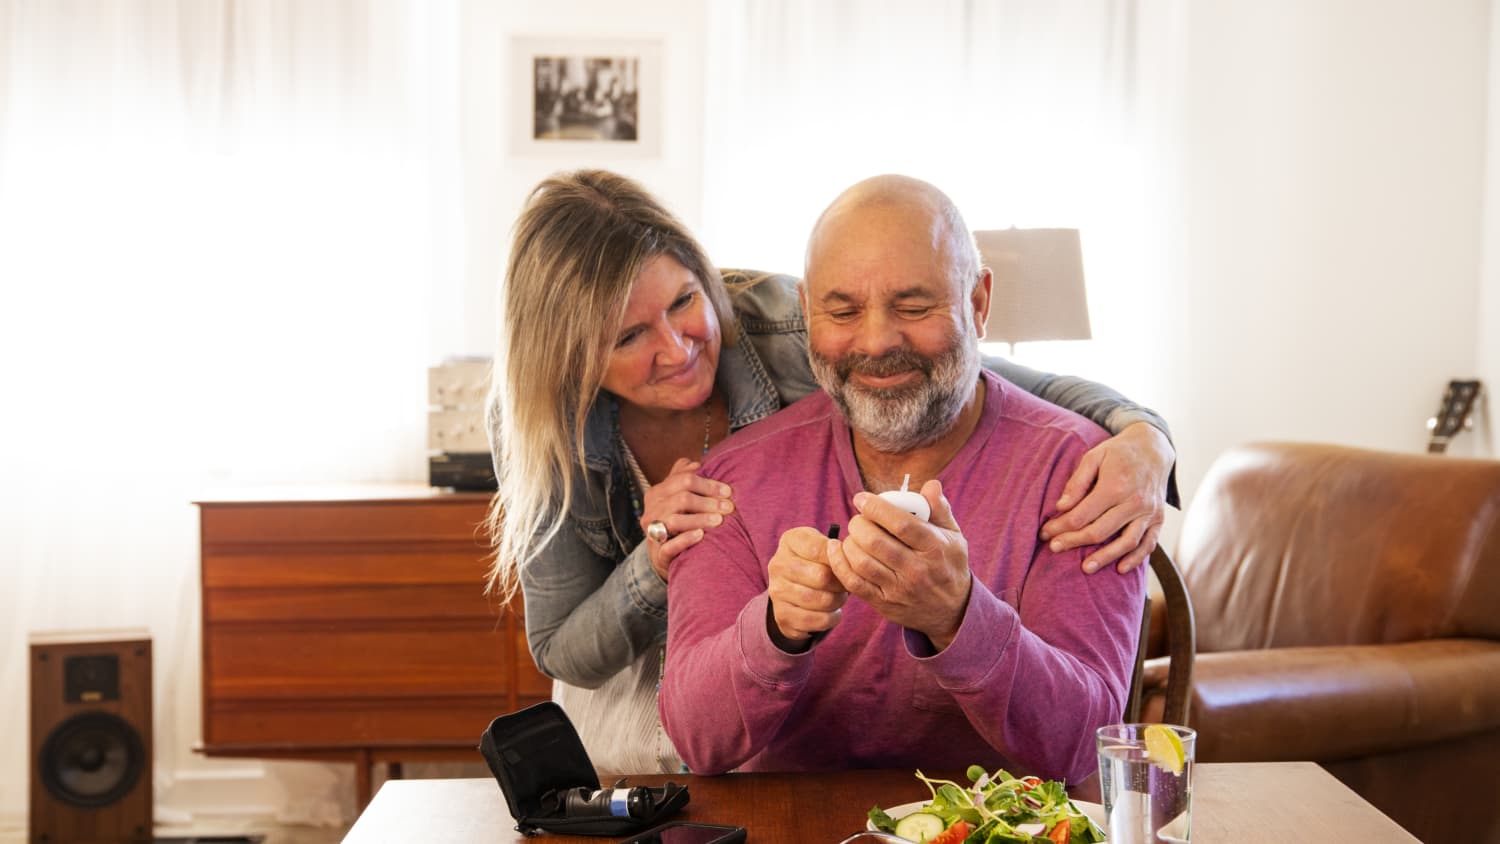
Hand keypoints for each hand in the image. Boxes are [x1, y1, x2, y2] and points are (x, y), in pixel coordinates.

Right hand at [640, 458, 734, 580]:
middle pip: (681, 498)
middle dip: (708, 501)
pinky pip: (669, 545)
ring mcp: (653, 532)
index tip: (728, 491)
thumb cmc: (676, 520)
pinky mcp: (657, 553)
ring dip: (700, 519)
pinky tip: (701, 535)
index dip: (708, 484)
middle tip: (728, 507)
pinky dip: (686, 539)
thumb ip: (683, 478)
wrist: (663, 555)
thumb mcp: (676, 497)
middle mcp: (651, 510)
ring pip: (675, 520)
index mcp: (657, 493)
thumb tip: (696, 463)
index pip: (683, 480)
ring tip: (719, 521)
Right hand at [767, 526, 848, 647]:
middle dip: (841, 584)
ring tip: (838, 598)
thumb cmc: (815, 562)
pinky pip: (816, 621)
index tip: (846, 566)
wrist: (792, 588)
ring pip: (821, 601)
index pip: (819, 549)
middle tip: (845, 586)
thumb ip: (835, 550)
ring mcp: (777, 591)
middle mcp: (778, 565)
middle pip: (822, 577)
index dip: (839, 560)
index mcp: (790, 541)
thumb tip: (849, 562)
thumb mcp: (822, 547)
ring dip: (837, 602)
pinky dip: (831, 619)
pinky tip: (831, 613)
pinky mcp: (782, 615)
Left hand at [827, 481, 971, 650]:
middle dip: (858, 524)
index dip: (876, 507)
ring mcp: (899, 589)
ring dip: (849, 543)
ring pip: (861, 562)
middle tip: (857, 518)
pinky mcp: (883, 603)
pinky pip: (853, 583)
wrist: (951, 611)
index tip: (861, 498)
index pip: (901, 523)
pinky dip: (839, 563)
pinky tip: (836, 549)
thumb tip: (931, 484)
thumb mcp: (954, 537)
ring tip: (852, 534)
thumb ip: (940, 510)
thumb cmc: (948, 565)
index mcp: (934, 548)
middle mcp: (917, 570)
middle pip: (875, 542)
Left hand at [1040, 422, 1173, 573]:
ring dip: (1104, 557)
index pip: (1082, 514)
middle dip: (1074, 542)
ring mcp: (1149, 512)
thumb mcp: (1094, 456)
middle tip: (1054, 548)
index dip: (1061, 527)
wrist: (1153, 447)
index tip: (1045, 533)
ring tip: (1085, 568)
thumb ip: (1077, 482)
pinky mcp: (1158, 518)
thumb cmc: (1118, 452)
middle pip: (1100, 531)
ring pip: (1126, 542)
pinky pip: (1148, 544)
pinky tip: (1120, 568)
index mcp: (1115, 485)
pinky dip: (1136, 559)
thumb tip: (1061, 507)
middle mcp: (1134, 501)